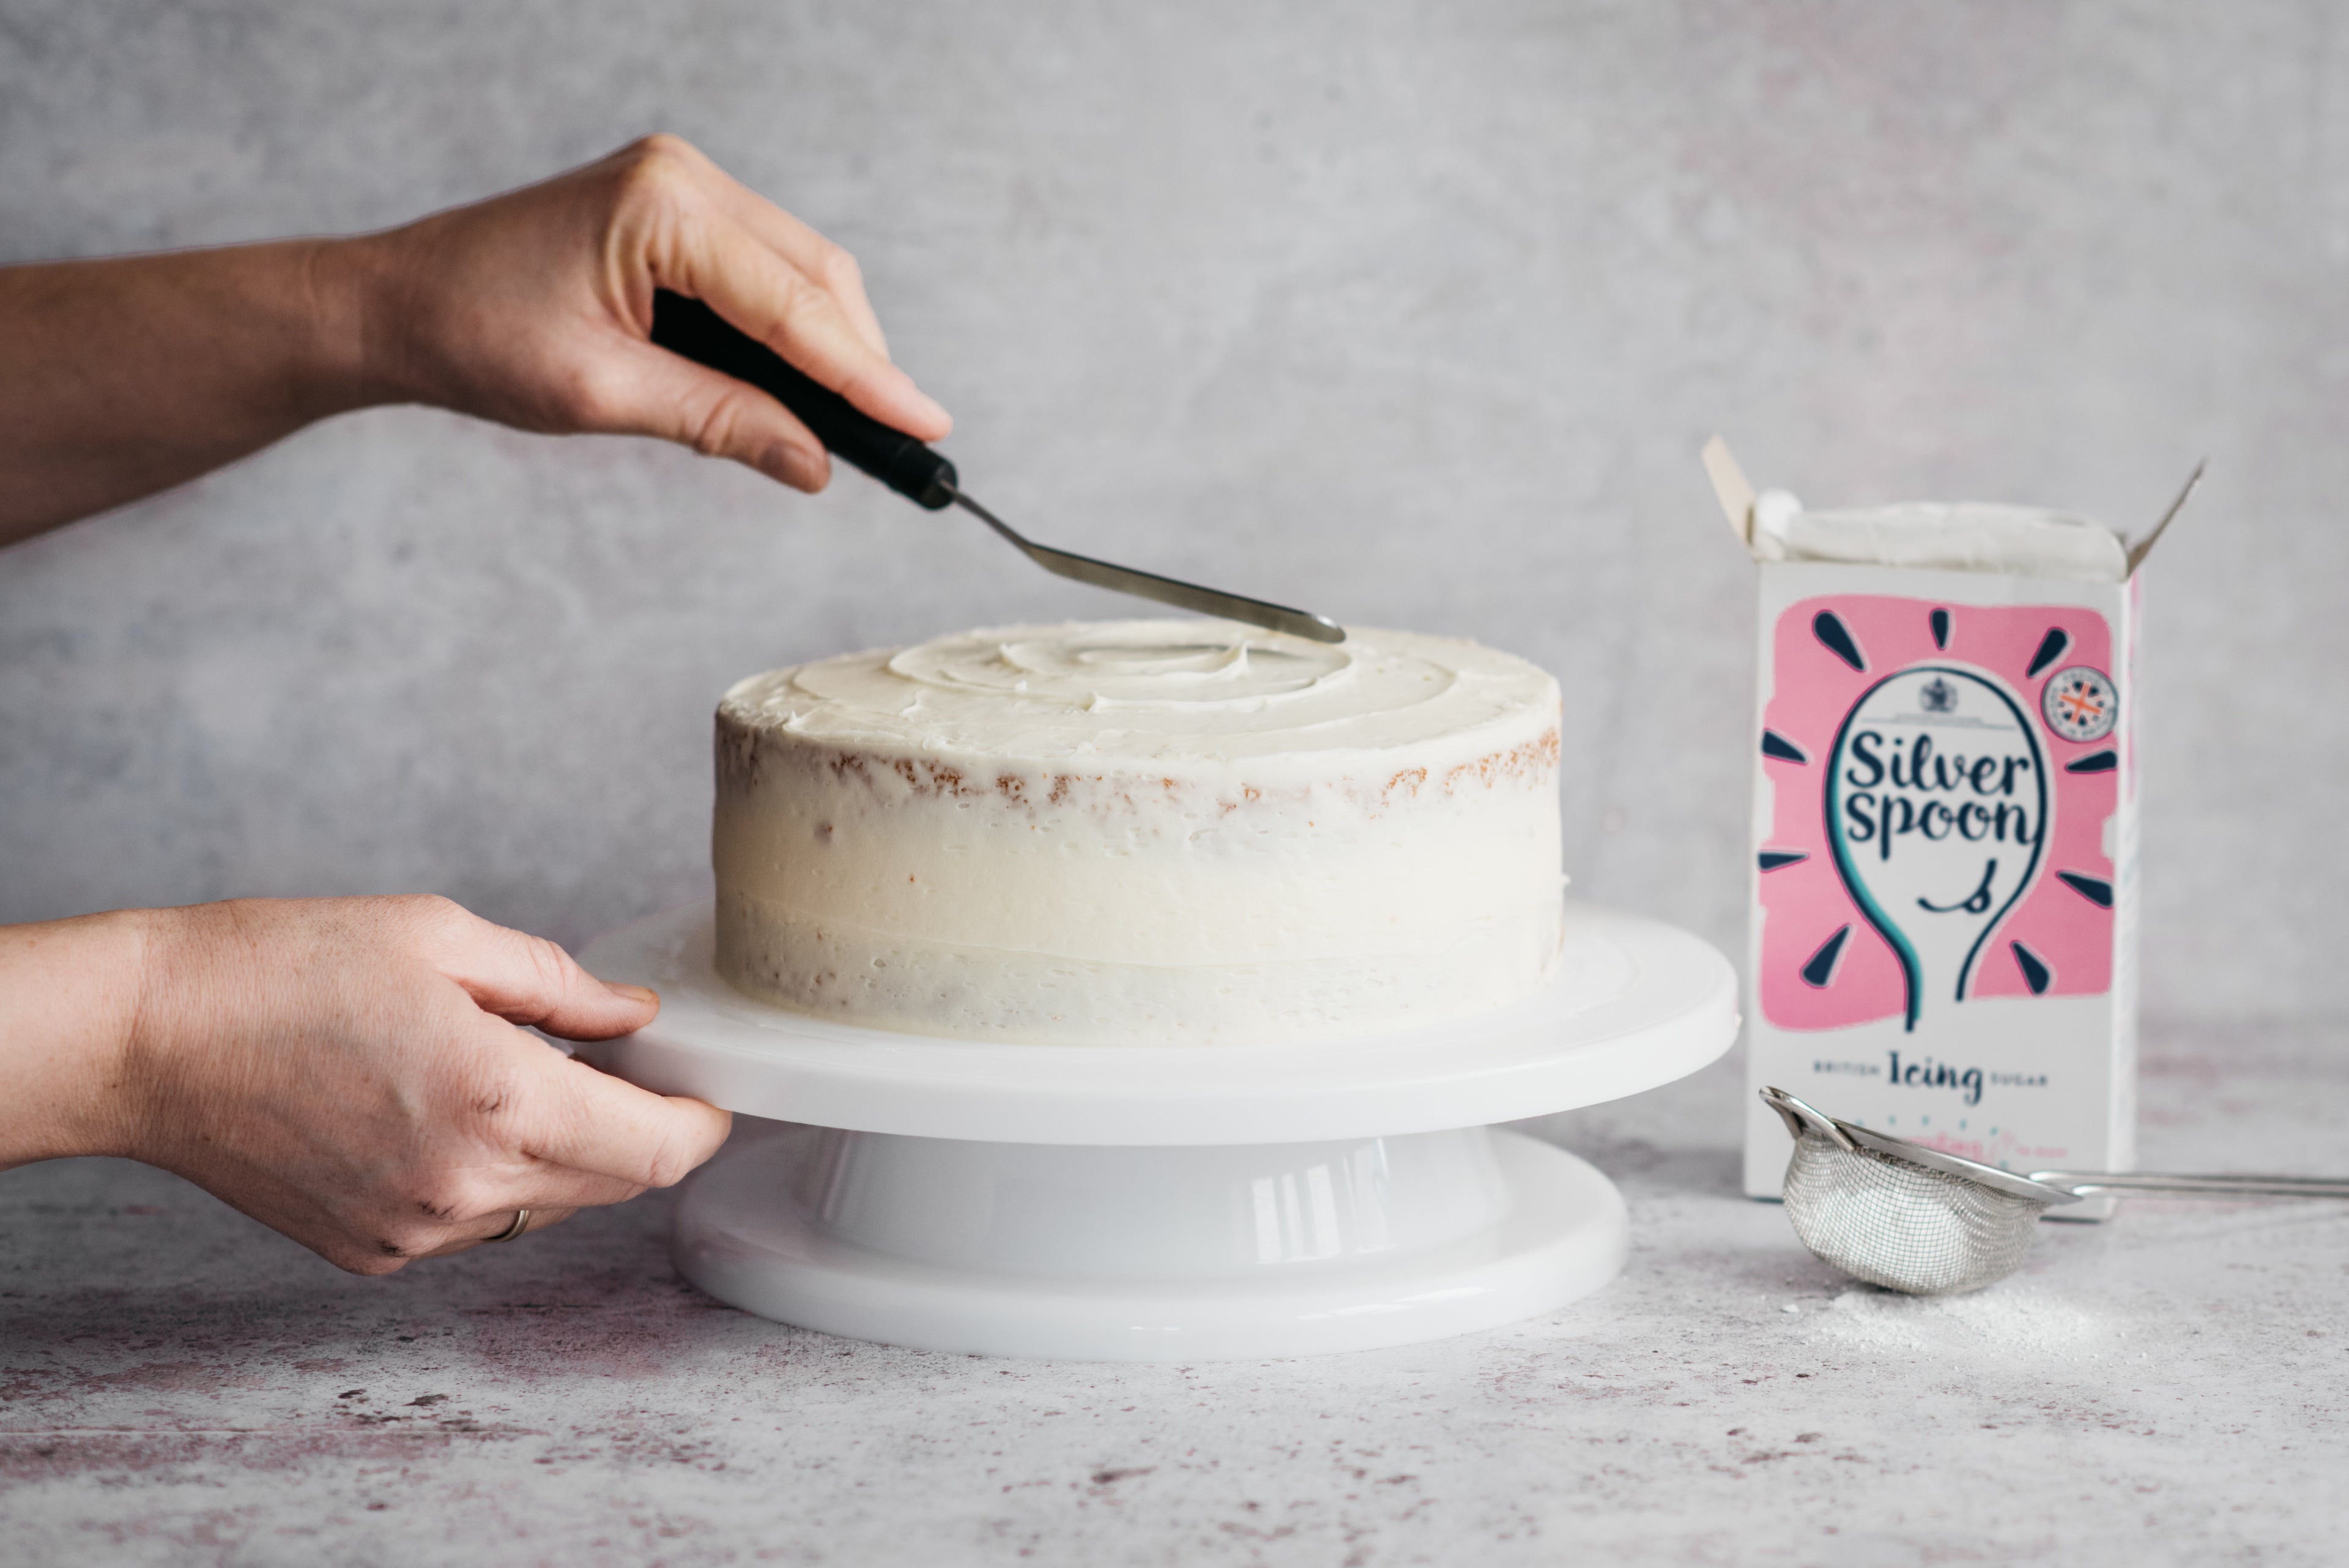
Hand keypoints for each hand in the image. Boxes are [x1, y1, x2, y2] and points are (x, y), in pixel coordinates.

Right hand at [73, 895, 728, 1273]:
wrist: (150, 1039)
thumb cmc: (284, 967)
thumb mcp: (444, 938)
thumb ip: (560, 986)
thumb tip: (636, 1018)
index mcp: (499, 1101)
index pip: (658, 1151)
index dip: (702, 1123)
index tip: (708, 1092)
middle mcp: (465, 1185)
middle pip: (615, 1183)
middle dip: (639, 1128)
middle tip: (620, 1064)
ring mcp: (417, 1231)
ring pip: (549, 1204)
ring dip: (563, 1151)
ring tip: (514, 1075)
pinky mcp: (374, 1252)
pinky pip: (477, 1220)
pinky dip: (493, 1173)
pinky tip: (447, 1112)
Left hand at [355, 133, 951, 492]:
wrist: (397, 304)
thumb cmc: (474, 337)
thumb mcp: (603, 394)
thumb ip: (721, 422)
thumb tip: (815, 463)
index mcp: (663, 206)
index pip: (793, 306)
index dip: (867, 376)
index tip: (927, 427)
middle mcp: (682, 177)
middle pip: (815, 275)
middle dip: (861, 359)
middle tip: (906, 441)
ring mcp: (680, 185)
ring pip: (799, 271)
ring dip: (831, 345)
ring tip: (862, 422)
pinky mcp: (674, 209)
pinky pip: (763, 269)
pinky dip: (791, 328)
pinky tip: (805, 382)